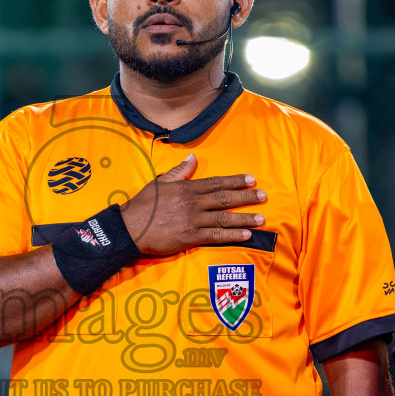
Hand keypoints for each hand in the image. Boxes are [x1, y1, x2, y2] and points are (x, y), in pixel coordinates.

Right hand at [118, 154, 265, 255]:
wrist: (130, 228)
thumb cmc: (143, 205)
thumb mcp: (160, 183)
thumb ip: (179, 171)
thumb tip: (193, 158)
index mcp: (187, 188)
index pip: (217, 182)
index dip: (235, 181)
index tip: (251, 179)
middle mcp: (194, 203)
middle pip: (225, 198)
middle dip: (246, 197)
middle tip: (264, 196)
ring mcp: (193, 220)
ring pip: (225, 218)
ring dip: (244, 218)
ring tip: (261, 218)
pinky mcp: (191, 237)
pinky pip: (216, 236)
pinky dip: (232, 235)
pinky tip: (246, 235)